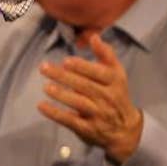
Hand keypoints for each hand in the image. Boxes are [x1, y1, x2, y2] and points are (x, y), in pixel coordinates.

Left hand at [37, 34, 142, 164]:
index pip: (100, 73)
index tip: (66, 61)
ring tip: (46, 87)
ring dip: (61, 95)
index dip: (83, 67)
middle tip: (44, 68)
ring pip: (79, 103)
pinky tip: (41, 105)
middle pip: (85, 86)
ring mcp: (98, 114)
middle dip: (64, 77)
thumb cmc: (116, 94)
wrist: (125, 130)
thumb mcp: (116, 74)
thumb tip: (94, 35)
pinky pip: (70, 121)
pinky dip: (55, 114)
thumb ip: (105, 54)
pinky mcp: (88, 128)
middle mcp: (108, 98)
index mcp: (115, 82)